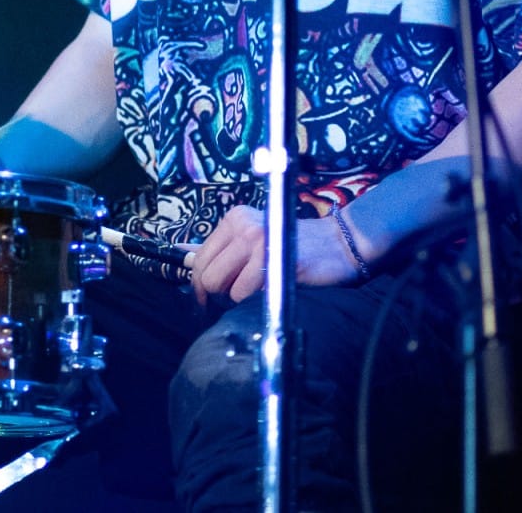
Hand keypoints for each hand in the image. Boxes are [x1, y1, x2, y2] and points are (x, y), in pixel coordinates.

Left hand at [186, 205, 364, 306]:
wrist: (339, 246)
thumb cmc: (294, 247)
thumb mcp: (253, 241)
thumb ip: (222, 249)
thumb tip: (182, 254)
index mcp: (234, 219)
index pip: (198, 258)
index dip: (199, 285)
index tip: (206, 301)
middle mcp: (242, 225)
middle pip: (205, 274)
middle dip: (216, 295)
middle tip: (235, 299)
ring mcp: (257, 240)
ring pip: (221, 286)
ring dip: (236, 299)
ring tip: (257, 291)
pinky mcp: (273, 259)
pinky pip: (244, 294)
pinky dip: (254, 301)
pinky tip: (270, 290)